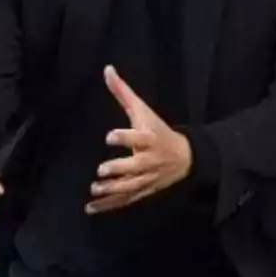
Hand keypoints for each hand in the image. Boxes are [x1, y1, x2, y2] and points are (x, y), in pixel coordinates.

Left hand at [87, 66, 191, 214]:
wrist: (184, 157)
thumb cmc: (158, 129)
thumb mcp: (143, 110)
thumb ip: (123, 92)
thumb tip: (107, 69)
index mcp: (150, 138)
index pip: (138, 138)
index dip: (125, 137)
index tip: (109, 136)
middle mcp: (149, 160)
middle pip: (136, 167)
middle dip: (119, 169)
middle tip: (101, 170)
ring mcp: (147, 178)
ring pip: (130, 187)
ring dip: (113, 189)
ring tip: (95, 189)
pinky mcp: (143, 191)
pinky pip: (125, 200)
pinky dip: (109, 205)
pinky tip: (91, 207)